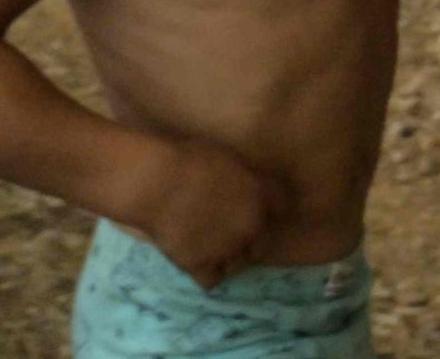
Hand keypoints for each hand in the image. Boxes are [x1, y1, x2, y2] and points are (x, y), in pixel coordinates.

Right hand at [138, 137, 281, 286]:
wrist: (158, 182)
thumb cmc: (191, 159)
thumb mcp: (231, 158)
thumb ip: (247, 177)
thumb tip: (250, 184)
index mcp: (261, 196)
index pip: (282, 211)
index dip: (268, 212)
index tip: (256, 212)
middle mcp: (251, 226)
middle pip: (261, 244)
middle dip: (248, 240)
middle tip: (227, 233)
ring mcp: (228, 248)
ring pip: (238, 265)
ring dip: (229, 259)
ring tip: (211, 249)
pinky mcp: (201, 265)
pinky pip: (212, 281)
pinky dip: (205, 273)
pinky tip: (196, 261)